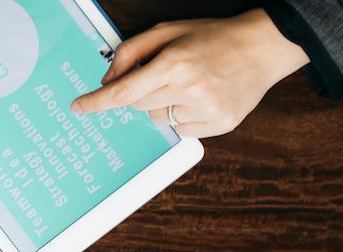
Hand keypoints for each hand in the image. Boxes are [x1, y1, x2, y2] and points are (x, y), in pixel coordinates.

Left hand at [70, 9, 308, 136]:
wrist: (264, 47)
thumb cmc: (213, 37)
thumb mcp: (168, 31)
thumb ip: (131, 52)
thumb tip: (107, 80)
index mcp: (174, 64)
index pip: (123, 93)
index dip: (96, 103)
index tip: (78, 108)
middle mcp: (189, 90)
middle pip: (138, 106)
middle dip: (141, 92)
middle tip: (164, 75)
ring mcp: (206, 110)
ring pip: (158, 119)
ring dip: (163, 104)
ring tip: (190, 84)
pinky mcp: (220, 125)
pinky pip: (181, 129)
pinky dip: (184, 115)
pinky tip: (202, 97)